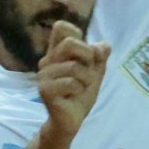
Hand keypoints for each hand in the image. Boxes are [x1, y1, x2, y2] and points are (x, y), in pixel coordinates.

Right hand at [37, 21, 109, 135]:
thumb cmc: (80, 95)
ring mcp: (43, 75)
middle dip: (87, 57)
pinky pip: (71, 82)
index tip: (86, 54)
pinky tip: (73, 96)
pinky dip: (80, 90)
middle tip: (87, 73)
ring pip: (74, 66)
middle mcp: (47, 60)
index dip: (78, 36)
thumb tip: (104, 46)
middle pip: (70, 42)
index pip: (61, 28)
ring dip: (86, 79)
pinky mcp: (44, 89)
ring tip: (80, 88)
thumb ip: (99, 58)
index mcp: (57, 53)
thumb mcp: (95, 73)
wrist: (72, 120)